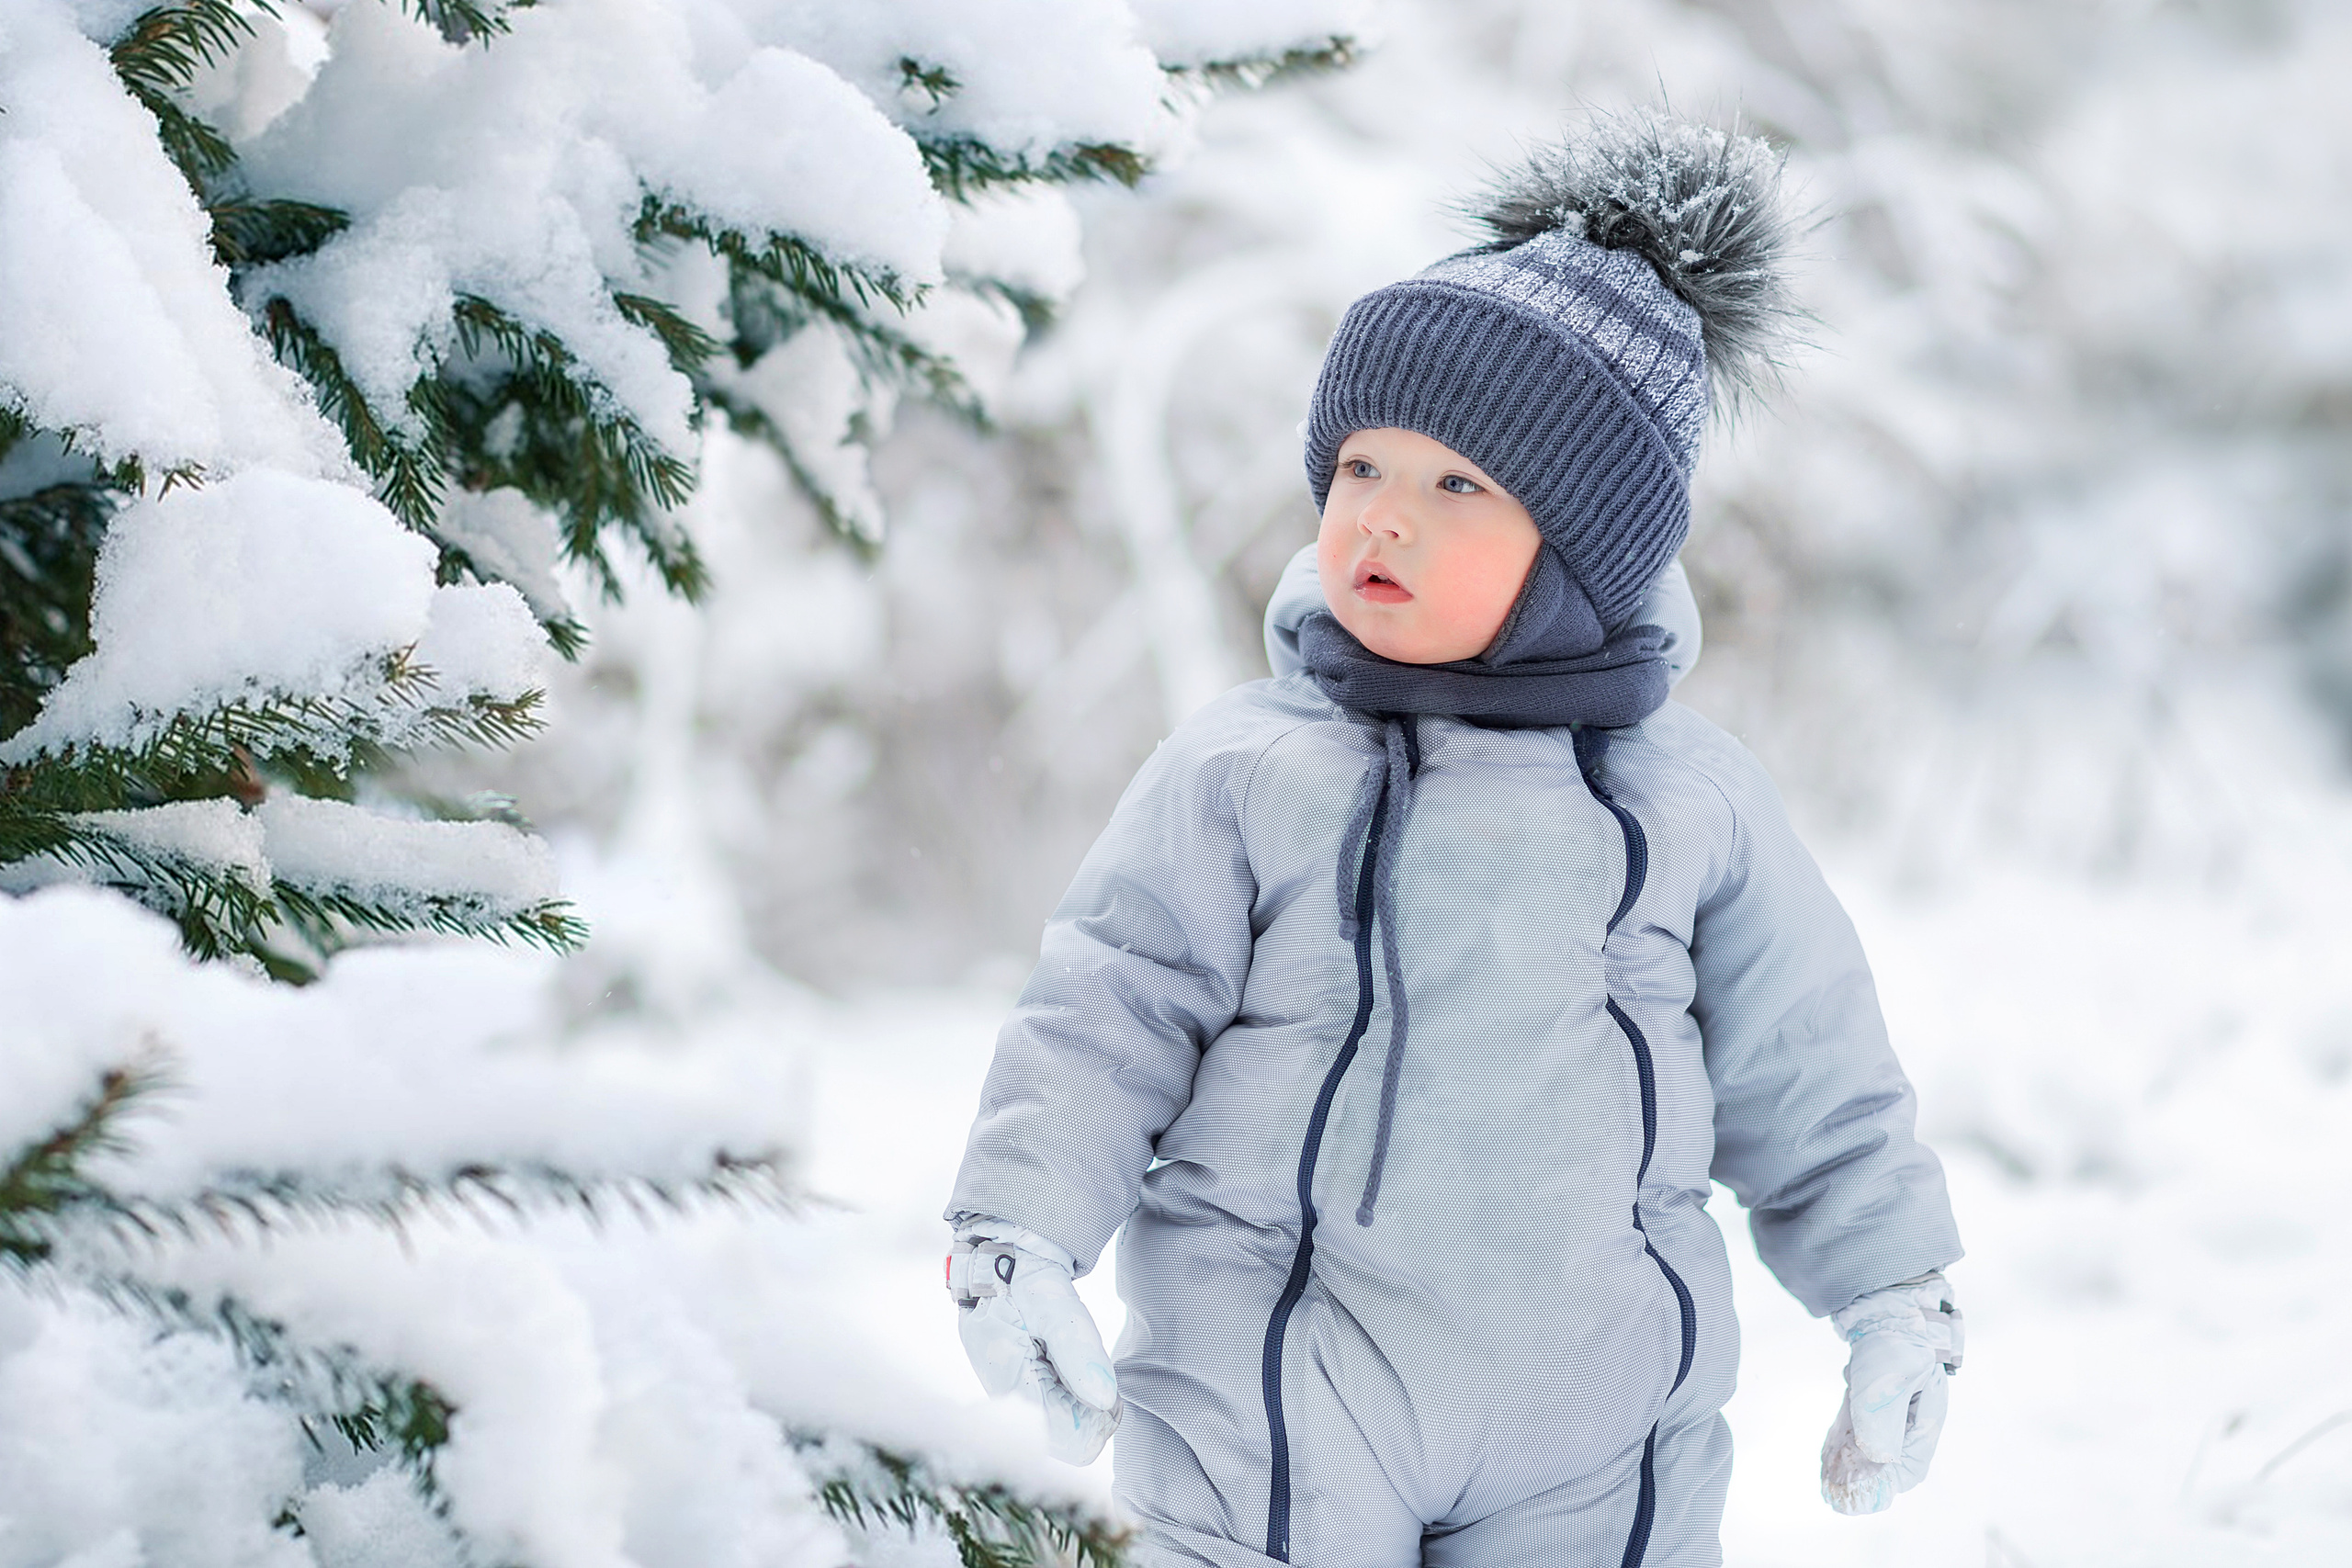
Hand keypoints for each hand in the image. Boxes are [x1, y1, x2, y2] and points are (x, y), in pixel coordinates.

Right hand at [947, 1236, 1120, 1462]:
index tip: (1099, 1376)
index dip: (1100, 1415)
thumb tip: (1105, 1399)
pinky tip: (1061, 1362)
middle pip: (1074, 1442)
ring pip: (1068, 1432)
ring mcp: (1012, 1401)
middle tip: (1088, 1361)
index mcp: (1009, 1386)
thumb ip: (1078, 1349)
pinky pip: (1058, 1416)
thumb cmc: (1021, 1275)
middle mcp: (1006, 1405)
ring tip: (1072, 1355)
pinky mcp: (1018, 1394)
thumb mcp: (1052, 1302)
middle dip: (1092, 1408)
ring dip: (1082, 1400)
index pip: (1073, 1442)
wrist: (995, 1257)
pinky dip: (1072, 1393)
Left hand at [1820, 1271, 1963, 1513]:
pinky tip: (1829, 1446)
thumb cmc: (1892, 1338)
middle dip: (1862, 1473)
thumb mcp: (1885, 1379)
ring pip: (1873, 1440)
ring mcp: (1895, 1400)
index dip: (1884, 1484)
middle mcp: (1913, 1413)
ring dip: (1852, 1456)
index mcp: (1925, 1417)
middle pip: (1889, 1457)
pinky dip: (1847, 1436)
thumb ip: (1880, 1419)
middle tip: (1831, 1486)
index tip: (1855, 1492)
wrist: (1884, 1297)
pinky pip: (1863, 1421)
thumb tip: (1877, 1460)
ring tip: (1826, 1471)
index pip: (1909, 1467)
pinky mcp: (1878, 1387)